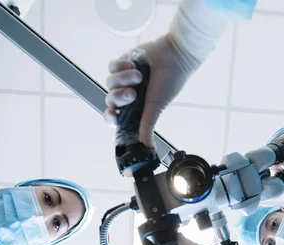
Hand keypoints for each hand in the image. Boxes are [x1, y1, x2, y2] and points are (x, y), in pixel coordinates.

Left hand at [105, 34, 198, 148]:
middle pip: (110, 100)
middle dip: (120, 97)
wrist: (173, 57)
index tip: (114, 114)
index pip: (114, 117)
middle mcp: (127, 94)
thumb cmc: (168, 83)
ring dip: (123, 79)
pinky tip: (135, 64)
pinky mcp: (122, 62)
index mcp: (134, 108)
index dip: (110, 117)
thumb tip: (149, 148)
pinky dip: (122, 66)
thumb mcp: (156, 108)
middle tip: (133, 94)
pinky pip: (112, 66)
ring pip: (110, 82)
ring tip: (139, 76)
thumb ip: (147, 127)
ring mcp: (123, 78)